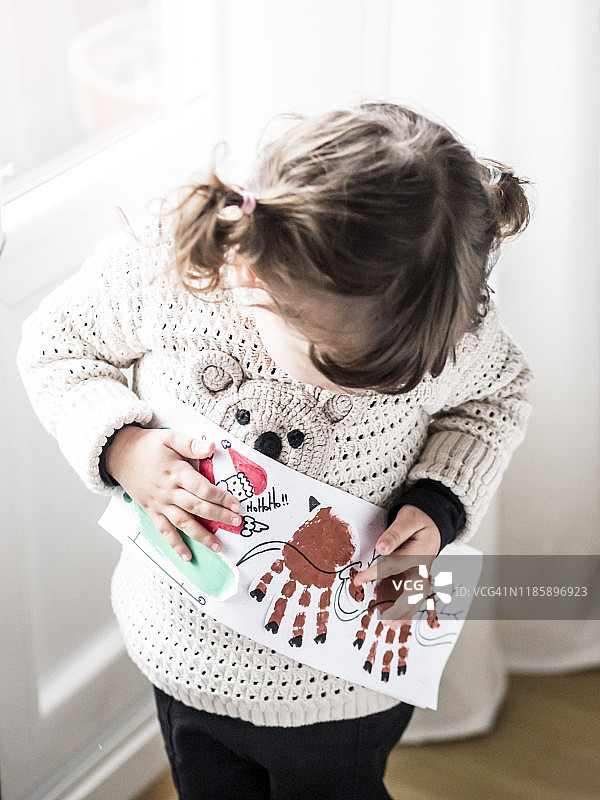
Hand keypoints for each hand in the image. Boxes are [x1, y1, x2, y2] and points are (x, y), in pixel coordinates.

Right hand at [104, 426, 242, 560]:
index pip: (203, 488)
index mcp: (176, 472)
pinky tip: (187, 556)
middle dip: (218, 516)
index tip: (236, 504)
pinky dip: (175, 545)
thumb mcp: (170, 438)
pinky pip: (164, 531)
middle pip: (197, 507)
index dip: (221, 497)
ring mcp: (160, 504)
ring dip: (201, 536)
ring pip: (183, 523)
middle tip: (236, 523)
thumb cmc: (148, 446)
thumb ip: (192, 444)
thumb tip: (212, 446)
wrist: (120, 454)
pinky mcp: (152, 511)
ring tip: (218, 547)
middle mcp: (169, 491)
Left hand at [352, 505, 440, 628]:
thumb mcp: (408, 519)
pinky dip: (408, 609)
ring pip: (417, 598)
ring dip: (405, 613)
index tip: (358, 580)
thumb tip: (381, 549)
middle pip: (414, 591)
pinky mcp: (419, 578)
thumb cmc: (418, 519)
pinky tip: (398, 620)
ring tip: (391, 625)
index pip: (395, 565)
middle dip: (400, 608)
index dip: (375, 573)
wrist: (433, 521)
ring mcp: (423, 574)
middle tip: (385, 621)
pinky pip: (415, 596)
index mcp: (421, 553)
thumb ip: (395, 534)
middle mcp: (424, 567)